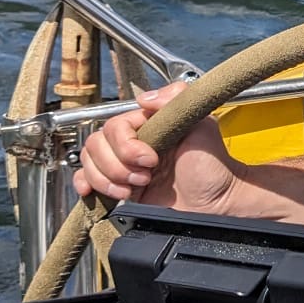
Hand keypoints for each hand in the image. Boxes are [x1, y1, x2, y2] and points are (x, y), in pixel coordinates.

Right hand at [72, 82, 241, 214]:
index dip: (126, 145)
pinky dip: (86, 184)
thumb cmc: (214, 167)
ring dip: (107, 179)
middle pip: (96, 145)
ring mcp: (124, 166)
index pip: (114, 126)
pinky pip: (87, 181)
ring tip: (135, 187)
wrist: (217, 204)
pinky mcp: (119, 188)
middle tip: (146, 176)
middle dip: (117, 165)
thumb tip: (145, 98)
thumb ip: (177, 101)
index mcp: (148, 125)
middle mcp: (133, 144)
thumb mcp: (202, 125)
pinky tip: (97, 191)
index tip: (151, 160)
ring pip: (89, 162)